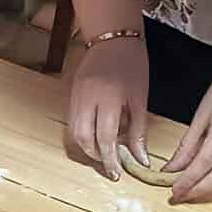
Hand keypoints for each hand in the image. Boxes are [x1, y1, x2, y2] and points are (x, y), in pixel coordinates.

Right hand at [66, 35, 149, 179]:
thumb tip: (141, 160)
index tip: (118, 174)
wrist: (112, 37)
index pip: (104, 139)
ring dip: (87, 148)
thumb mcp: (140, 99)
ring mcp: (75, 96)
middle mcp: (86, 99)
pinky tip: (97, 136)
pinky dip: (83, 134)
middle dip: (96, 157)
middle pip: (83, 139)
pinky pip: (72, 122)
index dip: (110, 160)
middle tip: (111, 166)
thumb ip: (138, 130)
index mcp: (108, 98)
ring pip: (73, 132)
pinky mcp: (71, 95)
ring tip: (104, 153)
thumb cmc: (132, 65)